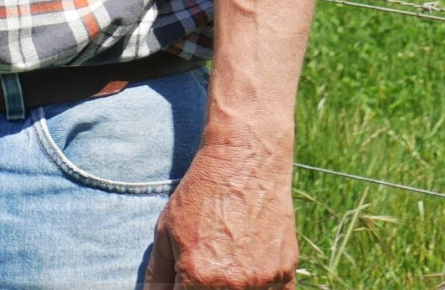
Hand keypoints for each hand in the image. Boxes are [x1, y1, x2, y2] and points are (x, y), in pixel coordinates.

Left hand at [144, 137, 298, 288]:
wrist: (245, 166)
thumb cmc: (200, 195)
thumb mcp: (166, 230)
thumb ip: (158, 273)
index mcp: (199, 276)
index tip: (184, 280)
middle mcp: (233, 285)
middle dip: (204, 287)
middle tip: (205, 268)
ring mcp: (264, 282)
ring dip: (231, 288)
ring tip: (226, 259)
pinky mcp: (286, 275)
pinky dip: (258, 288)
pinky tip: (246, 266)